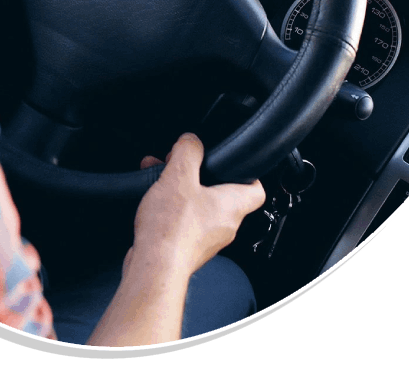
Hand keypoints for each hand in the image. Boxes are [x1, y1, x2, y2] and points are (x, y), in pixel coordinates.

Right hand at [130, 133, 264, 279]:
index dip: (248, 173)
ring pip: (199, 206)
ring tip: (159, 178)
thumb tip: (191, 140)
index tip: (235, 163)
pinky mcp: (187, 248)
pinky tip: (152, 201)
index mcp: (232, 206)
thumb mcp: (179, 176)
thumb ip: (188, 152)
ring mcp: (206, 240)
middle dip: (199, 176)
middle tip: (182, 165)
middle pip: (221, 194)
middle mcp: (224, 225)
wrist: (154, 268)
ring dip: (180, 190)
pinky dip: (170, 208)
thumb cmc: (172, 230)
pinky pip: (184, 222)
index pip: (256, 189)